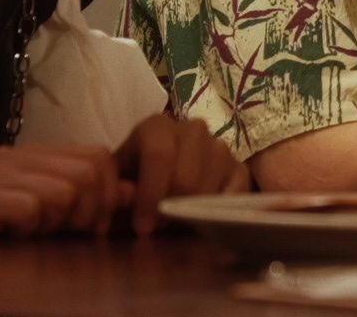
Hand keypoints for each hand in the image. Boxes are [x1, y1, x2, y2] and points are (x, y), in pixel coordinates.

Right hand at [0, 143, 129, 239]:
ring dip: (53, 224)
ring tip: (30, 235)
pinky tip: (9, 238)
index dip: (105, 196)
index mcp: (32, 154)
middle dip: (84, 213)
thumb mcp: (68, 221)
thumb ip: (98, 201)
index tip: (90, 226)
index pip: (97, 156)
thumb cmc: (19, 249)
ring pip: (61, 191)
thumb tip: (131, 191)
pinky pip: (29, 207)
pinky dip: (27, 230)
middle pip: (85, 172)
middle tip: (58, 233)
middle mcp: (6, 157)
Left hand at [114, 115, 251, 235]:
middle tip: (158, 229)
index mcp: (157, 127)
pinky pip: (235, 193)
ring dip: (193, 211)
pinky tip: (204, 220)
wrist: (159, 180)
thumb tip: (126, 202)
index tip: (143, 228)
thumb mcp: (118, 184)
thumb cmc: (134, 181)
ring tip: (177, 224)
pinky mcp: (239, 167)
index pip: (159, 155)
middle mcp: (193, 129)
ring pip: (209, 185)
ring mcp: (220, 147)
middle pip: (186, 176)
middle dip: (170, 209)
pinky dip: (220, 211)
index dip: (150, 195)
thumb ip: (117, 193)